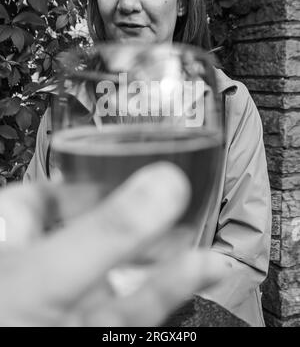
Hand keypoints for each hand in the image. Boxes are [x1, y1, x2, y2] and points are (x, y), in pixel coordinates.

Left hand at [0, 163, 228, 325]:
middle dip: (137, 219)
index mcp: (10, 241)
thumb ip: (107, 231)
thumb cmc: (3, 319)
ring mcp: (66, 308)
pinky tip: (204, 266)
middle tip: (176, 200)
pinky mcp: (90, 331)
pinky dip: (171, 287)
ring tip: (203, 233)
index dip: (81, 180)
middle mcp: (37, 273)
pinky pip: (136, 308)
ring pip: (120, 274)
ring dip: (164, 254)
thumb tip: (167, 181)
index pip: (41, 198)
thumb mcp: (45, 277)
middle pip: (92, 233)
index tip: (124, 167)